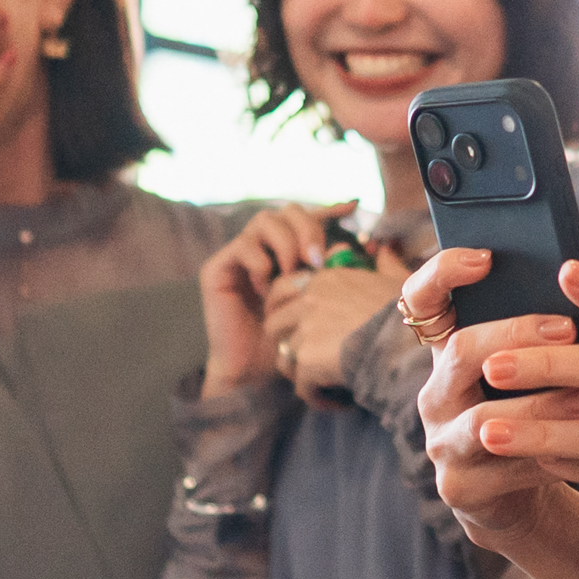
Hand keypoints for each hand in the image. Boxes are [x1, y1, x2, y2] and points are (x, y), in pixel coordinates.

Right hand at [198, 201, 362, 394]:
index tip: (354, 207)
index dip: (329, 209)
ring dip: (286, 244)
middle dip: (307, 228)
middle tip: (318, 258)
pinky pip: (242, 246)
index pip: (308, 217)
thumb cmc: (291, 342)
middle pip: (286, 211)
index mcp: (289, 252)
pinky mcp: (217, 268)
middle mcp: (264, 248)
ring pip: (264, 221)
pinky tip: (267, 288)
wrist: (257, 372)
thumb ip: (336, 274)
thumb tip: (360, 247)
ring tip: (295, 273)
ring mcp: (239, 256)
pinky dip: (260, 262)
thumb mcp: (321, 303)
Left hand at [268, 259, 405, 401]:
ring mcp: (304, 332)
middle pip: (273, 324)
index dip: (282, 308)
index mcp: (324, 278)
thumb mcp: (398, 280)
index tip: (296, 324)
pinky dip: (317, 396)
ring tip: (322, 382)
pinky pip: (301, 386)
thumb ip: (385, 263)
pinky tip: (337, 401)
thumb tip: (385, 250)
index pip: (281, 288)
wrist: (408, 345)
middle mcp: (308, 301)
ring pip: (284, 358)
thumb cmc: (408, 313)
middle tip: (305, 357)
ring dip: (300, 372)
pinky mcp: (307, 362)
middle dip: (285, 342)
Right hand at [405, 249, 578, 539]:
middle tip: (569, 328)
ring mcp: (441, 442)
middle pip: (462, 351)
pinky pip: (505, 467)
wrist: (523, 494)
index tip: (486, 256)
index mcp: (448, 353)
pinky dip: (550, 455)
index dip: (443, 272)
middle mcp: (434, 393)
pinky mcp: (458, 486)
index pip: (420, 299)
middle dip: (518, 334)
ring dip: (542, 405)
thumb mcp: (534, 370)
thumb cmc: (537, 413)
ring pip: (484, 419)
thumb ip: (539, 334)